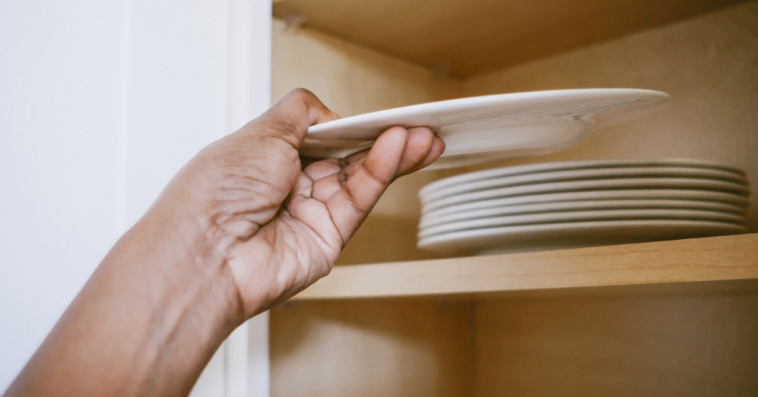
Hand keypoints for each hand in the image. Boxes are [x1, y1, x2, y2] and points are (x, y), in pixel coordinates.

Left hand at [157, 88, 443, 317]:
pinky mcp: (326, 240)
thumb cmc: (217, 191)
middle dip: (382, 142)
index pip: (322, 137)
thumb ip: (302, 113)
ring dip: (391, 156)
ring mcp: (307, 215)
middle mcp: (287, 187)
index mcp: (266, 158)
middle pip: (346, 159)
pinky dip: (379, 174)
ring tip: (421, 137)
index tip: (381, 115)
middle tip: (416, 126)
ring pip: (358, 179)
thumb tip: (332, 115)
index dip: (352, 126)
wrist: (206, 251)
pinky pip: (357, 201)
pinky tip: (397, 151)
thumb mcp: (263, 130)